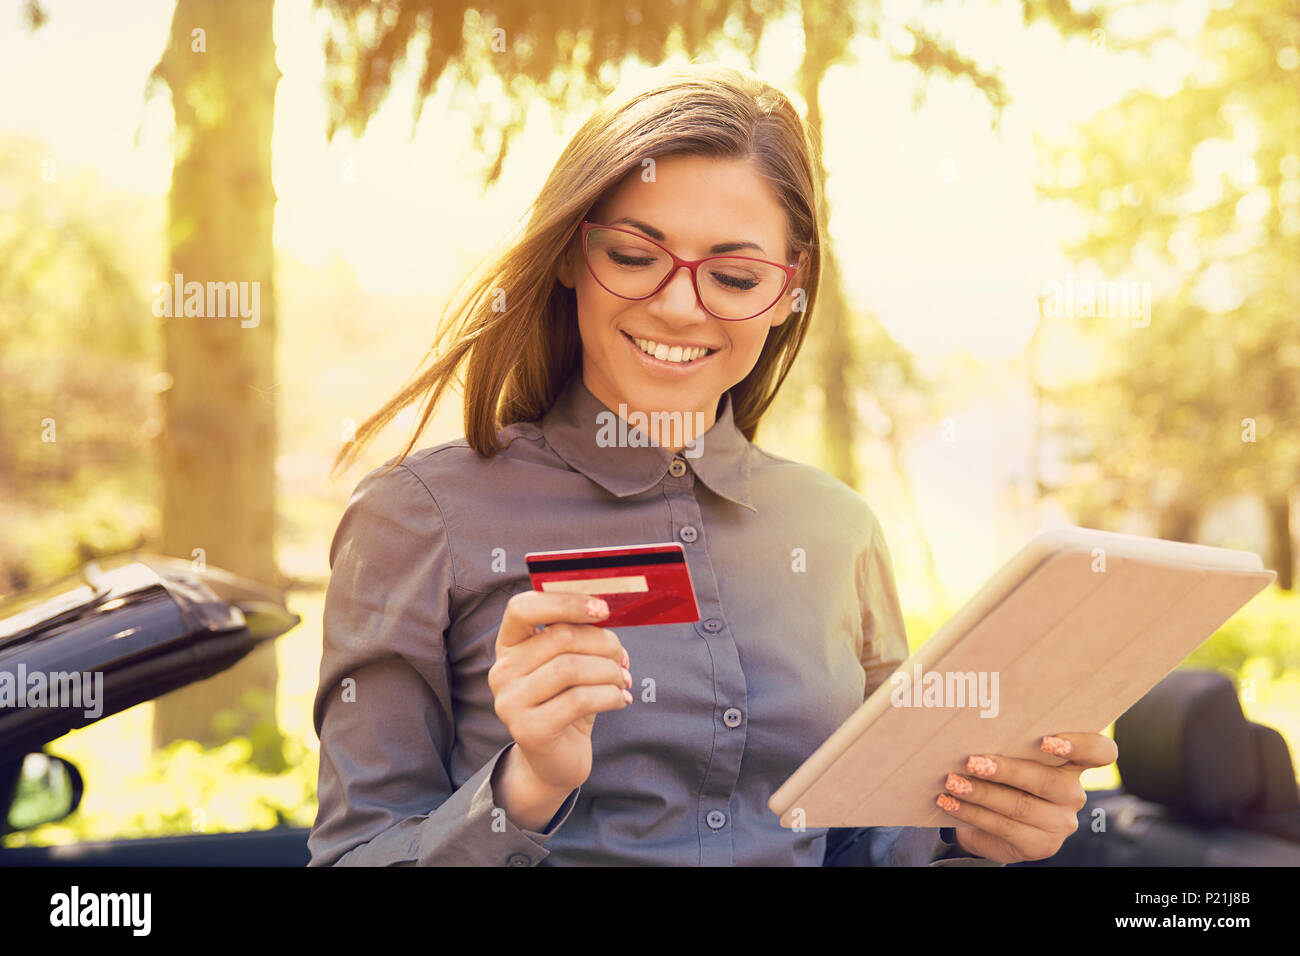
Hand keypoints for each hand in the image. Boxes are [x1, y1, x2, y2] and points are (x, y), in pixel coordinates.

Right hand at [488, 590, 631, 794]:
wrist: (555, 761)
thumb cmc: (568, 703)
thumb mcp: (571, 664)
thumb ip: (580, 636)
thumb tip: (605, 613)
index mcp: (509, 646)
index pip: (523, 608)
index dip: (564, 602)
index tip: (603, 609)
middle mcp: (502, 671)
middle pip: (561, 637)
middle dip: (603, 644)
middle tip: (623, 659)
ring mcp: (510, 702)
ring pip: (571, 667)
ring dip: (609, 671)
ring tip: (622, 681)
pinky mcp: (529, 729)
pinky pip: (580, 699)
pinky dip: (610, 695)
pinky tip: (620, 699)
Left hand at [935, 732, 1117, 863]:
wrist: (989, 821)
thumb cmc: (1001, 774)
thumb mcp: (1009, 754)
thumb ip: (1008, 740)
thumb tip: (972, 723)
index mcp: (1074, 763)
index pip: (1099, 752)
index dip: (1079, 745)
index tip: (1046, 740)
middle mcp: (1073, 793)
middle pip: (1046, 781)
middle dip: (1006, 770)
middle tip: (972, 761)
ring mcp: (1060, 823)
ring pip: (1020, 806)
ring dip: (981, 792)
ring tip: (952, 781)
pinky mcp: (1041, 846)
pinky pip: (1003, 827)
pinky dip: (970, 812)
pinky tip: (948, 802)